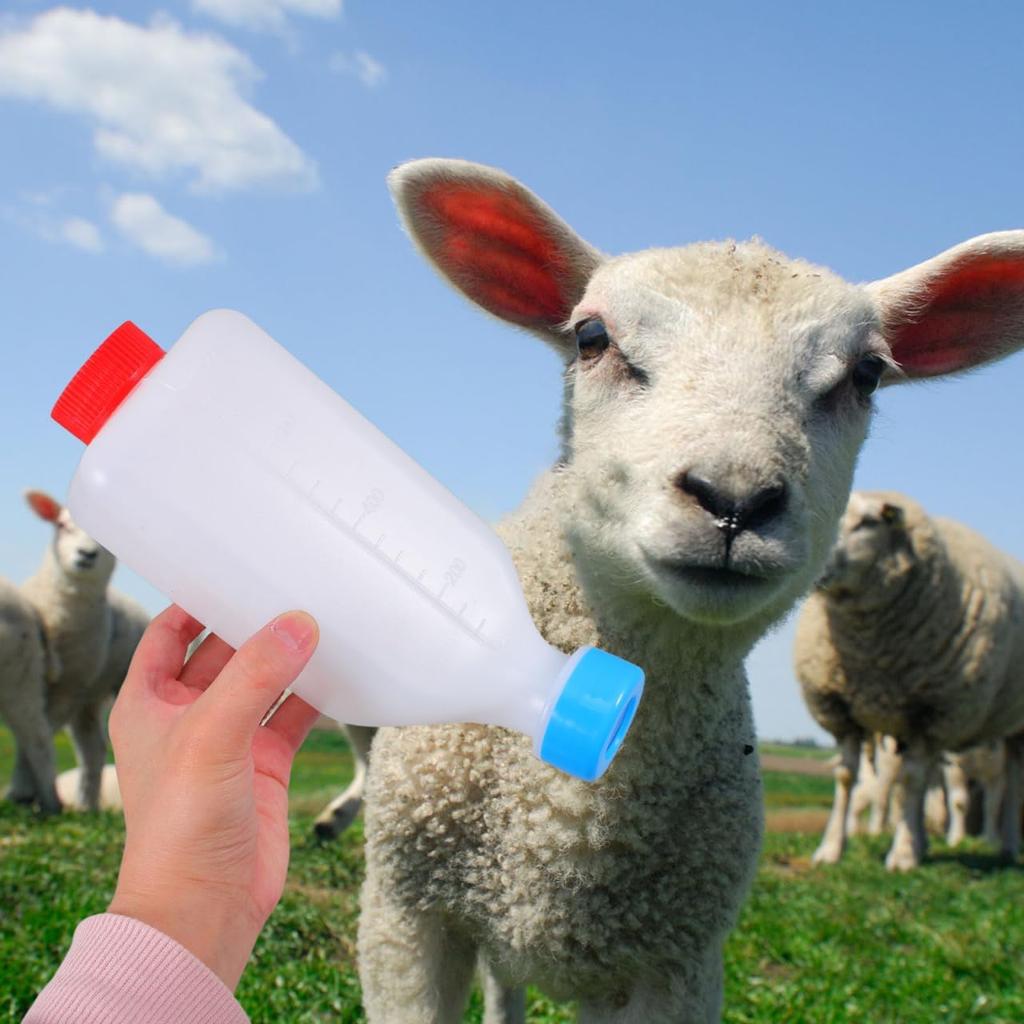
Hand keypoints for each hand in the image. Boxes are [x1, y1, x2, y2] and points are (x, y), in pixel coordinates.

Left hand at [107, 604, 319, 989]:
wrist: (204, 907)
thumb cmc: (181, 825)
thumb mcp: (212, 735)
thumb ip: (256, 676)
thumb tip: (300, 623)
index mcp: (150, 702)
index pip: (170, 632)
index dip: (196, 600)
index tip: (235, 569)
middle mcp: (189, 715)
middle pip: (223, 651)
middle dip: (254, 623)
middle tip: (293, 587)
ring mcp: (231, 740)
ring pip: (263, 680)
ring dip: (288, 657)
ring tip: (323, 619)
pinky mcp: (266, 764)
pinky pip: (293, 714)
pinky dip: (315, 694)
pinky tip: (340, 672)